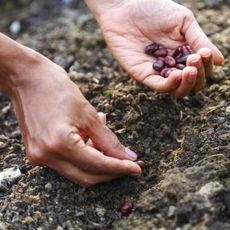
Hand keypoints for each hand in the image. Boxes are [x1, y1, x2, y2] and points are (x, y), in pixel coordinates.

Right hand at [2, 45, 140, 186]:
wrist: (26, 78)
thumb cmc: (56, 87)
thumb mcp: (88, 113)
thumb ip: (108, 139)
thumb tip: (126, 156)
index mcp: (59, 143)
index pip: (98, 165)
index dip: (120, 168)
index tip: (137, 169)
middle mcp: (46, 156)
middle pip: (87, 176)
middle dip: (111, 172)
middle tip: (128, 163)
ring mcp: (39, 156)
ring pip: (78, 172)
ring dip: (98, 162)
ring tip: (107, 142)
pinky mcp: (38, 153)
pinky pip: (67, 162)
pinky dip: (84, 155)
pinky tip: (91, 139)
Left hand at [87, 0, 223, 96]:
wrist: (126, 6)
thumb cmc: (154, 9)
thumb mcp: (183, 22)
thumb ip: (199, 40)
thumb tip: (219, 61)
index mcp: (183, 54)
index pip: (200, 70)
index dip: (205, 66)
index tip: (202, 53)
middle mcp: (171, 66)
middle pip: (190, 84)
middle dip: (198, 76)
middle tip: (195, 60)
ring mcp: (157, 72)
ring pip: (176, 90)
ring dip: (187, 82)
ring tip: (190, 68)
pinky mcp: (142, 74)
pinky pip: (159, 86)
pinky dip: (170, 84)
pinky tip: (177, 74)